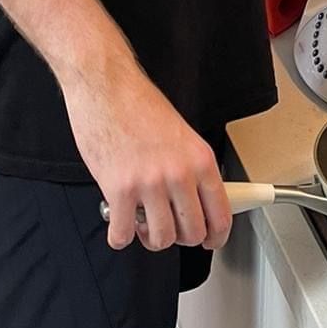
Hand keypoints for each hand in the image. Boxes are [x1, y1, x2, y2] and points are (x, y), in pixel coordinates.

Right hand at [61, 56, 231, 253]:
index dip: (216, 235)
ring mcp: (149, 184)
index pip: (220, 213)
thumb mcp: (181, 134)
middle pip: (191, 233)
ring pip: (161, 239)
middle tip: (169, 229)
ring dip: (150, 238)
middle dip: (181, 237)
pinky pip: (123, 235)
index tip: (209, 240)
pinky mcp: (118, 190)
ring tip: (142, 223)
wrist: (106, 86)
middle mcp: (179, 173)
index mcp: (200, 159)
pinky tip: (119, 224)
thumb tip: (195, 200)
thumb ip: (190, 167)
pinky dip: (120, 236)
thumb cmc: (139, 105)